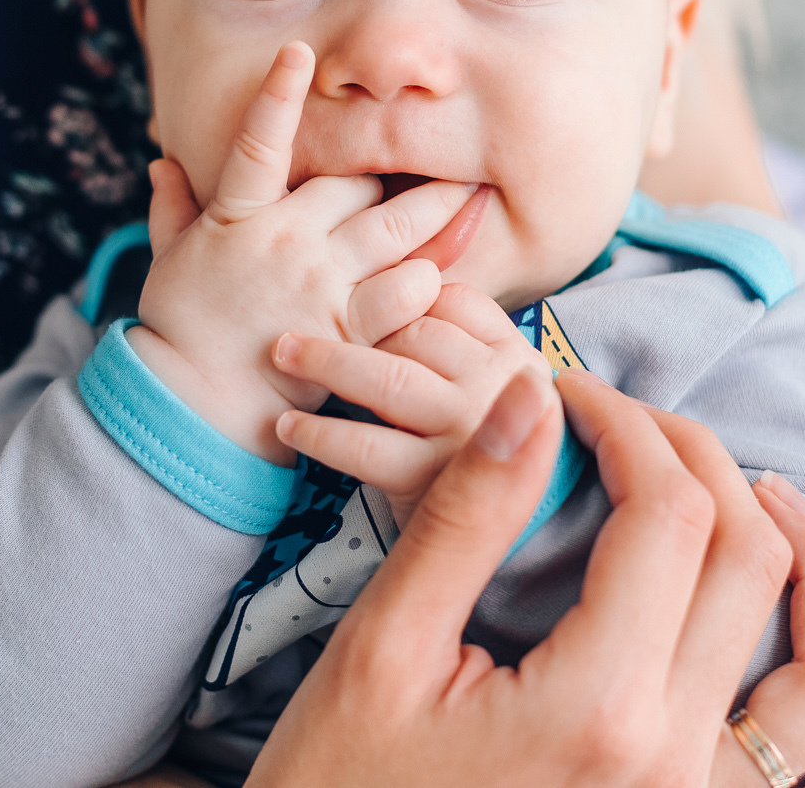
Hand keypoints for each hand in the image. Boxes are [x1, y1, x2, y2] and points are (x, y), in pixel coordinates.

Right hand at [132, 40, 477, 461]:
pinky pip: (406, 292)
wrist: (195, 405)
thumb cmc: (182, 329)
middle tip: (435, 162)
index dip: (277, 96)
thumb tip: (161, 164)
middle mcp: (286, 240)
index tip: (297, 52)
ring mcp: (321, 282)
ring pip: (396, 227)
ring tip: (470, 196)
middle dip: (393, 175)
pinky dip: (428, 280)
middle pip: (359, 183)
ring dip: (435, 213)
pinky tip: (441, 273)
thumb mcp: (168, 260)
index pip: (258, 143)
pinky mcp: (349, 327)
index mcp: (238, 216)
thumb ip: (172, 209)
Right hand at [247, 368, 804, 787]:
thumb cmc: (336, 786)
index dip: (626, 423)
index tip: (571, 393)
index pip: (666, 513)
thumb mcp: (381, 649)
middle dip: (699, 459)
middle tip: (629, 420)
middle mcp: (673, 765)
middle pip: (749, 563)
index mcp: (597, 706)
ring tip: (767, 490)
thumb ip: (470, 519)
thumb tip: (533, 397)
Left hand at [269, 281, 541, 525]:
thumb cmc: (488, 444)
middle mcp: (502, 386)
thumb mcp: (495, 384)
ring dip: (327, 364)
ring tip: (283, 356)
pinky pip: (367, 445)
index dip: (397, 295)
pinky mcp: (438, 479)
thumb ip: (462, 334)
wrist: (520, 534)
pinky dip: (321, 433)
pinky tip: (290, 425)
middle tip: (296, 326)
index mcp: (517, 353)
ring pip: (389, 378)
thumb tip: (398, 271)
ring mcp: (471, 432)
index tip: (353, 301)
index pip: (451, 299)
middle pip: (416, 331)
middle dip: (355, 325)